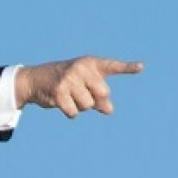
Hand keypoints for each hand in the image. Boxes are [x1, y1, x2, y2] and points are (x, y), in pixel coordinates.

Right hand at [15, 56, 142, 117]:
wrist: (36, 80)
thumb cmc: (65, 82)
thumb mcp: (84, 85)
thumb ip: (99, 96)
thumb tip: (109, 110)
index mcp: (90, 64)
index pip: (112, 66)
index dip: (127, 67)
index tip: (141, 67)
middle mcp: (81, 68)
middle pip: (103, 94)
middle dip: (94, 100)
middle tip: (81, 93)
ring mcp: (69, 79)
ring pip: (88, 105)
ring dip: (80, 107)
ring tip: (69, 96)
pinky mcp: (58, 92)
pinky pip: (74, 112)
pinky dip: (70, 113)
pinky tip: (61, 103)